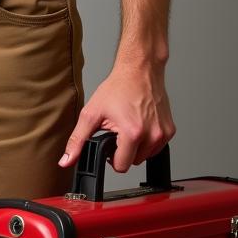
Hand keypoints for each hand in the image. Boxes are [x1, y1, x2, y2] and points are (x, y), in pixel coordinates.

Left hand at [58, 58, 175, 172]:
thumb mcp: (91, 113)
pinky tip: (140, 123)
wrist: (139, 71)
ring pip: (146, 155)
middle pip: (134, 162)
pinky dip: (147, 140)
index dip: (111, 157)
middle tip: (118, 130)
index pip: (121, 167)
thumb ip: (78, 140)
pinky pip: (156, 146)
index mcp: (132, 134)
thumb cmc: (117, 88)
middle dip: (124, 150)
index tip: (109, 144)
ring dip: (136, 146)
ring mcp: (163, 134)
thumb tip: (67, 160)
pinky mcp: (170, 131)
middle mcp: (152, 136)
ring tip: (128, 124)